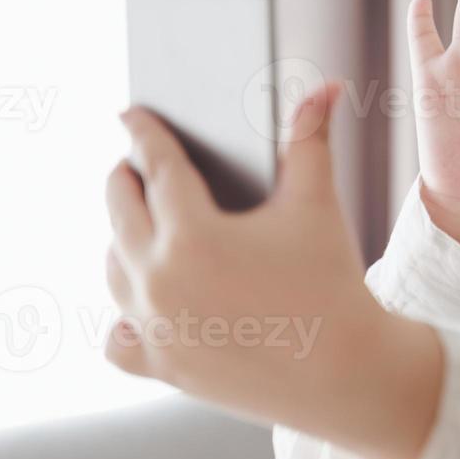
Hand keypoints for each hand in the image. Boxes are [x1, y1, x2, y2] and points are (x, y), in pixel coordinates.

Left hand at [103, 82, 441, 458]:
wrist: (346, 372)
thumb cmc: (332, 282)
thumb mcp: (316, 205)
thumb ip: (310, 140)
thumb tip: (326, 86)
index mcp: (193, 234)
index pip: (156, 166)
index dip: (143, 133)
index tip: (131, 116)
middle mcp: (159, 280)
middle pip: (119, 211)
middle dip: (125, 179)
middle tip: (135, 165)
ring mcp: (154, 327)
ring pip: (113, 268)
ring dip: (121, 239)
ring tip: (142, 224)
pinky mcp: (162, 364)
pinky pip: (116, 336)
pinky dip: (122, 316)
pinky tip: (141, 300)